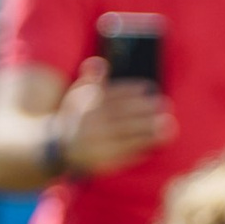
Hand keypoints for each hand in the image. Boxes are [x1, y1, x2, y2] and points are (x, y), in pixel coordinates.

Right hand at [52, 56, 174, 180]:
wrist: (56, 148)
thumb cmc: (74, 116)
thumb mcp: (77, 95)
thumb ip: (90, 79)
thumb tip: (99, 63)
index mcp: (86, 105)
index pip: (112, 95)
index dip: (132, 91)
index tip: (150, 88)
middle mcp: (91, 123)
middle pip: (122, 114)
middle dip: (145, 110)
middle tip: (165, 105)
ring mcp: (96, 142)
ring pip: (126, 134)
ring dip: (149, 131)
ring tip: (169, 126)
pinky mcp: (101, 161)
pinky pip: (123, 153)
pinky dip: (139, 148)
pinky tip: (153, 145)